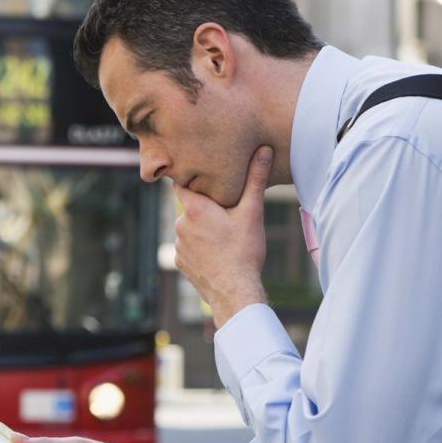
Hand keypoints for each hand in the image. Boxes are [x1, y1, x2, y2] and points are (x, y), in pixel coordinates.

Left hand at [174, 146, 272, 326]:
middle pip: (189, 206)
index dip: (193, 180)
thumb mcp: (252, 212)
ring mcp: (178, 245)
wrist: (234, 292)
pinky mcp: (180, 262)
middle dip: (204, 207)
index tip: (204, 178)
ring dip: (201, 228)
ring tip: (223, 235)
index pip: (183, 183)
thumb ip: (255, 179)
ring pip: (189, 228)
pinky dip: (199, 247)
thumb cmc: (243, 251)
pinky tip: (216, 252)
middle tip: (226, 211)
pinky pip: (188, 247)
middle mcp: (180, 225)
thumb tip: (264, 150)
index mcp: (194, 208)